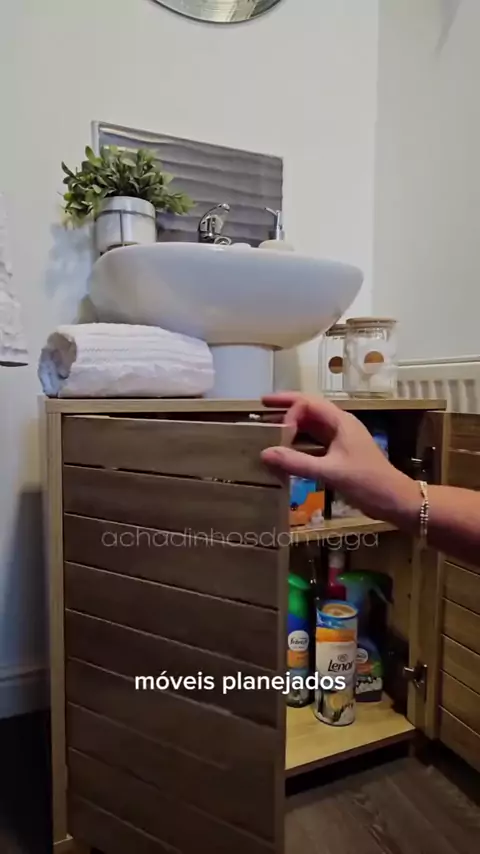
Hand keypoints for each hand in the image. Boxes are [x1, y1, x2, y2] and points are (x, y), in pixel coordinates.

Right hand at [261, 393, 419, 526]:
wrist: (395, 500)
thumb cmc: (367, 482)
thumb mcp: (331, 472)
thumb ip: (298, 463)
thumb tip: (265, 453)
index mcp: (341, 421)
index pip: (309, 403)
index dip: (290, 412)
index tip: (277, 431)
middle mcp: (340, 425)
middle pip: (310, 408)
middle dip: (287, 406)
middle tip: (262, 405)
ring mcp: (341, 440)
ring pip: (312, 425)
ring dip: (292, 424)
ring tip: (269, 426)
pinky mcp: (340, 454)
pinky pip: (315, 442)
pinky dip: (299, 443)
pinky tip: (286, 450)